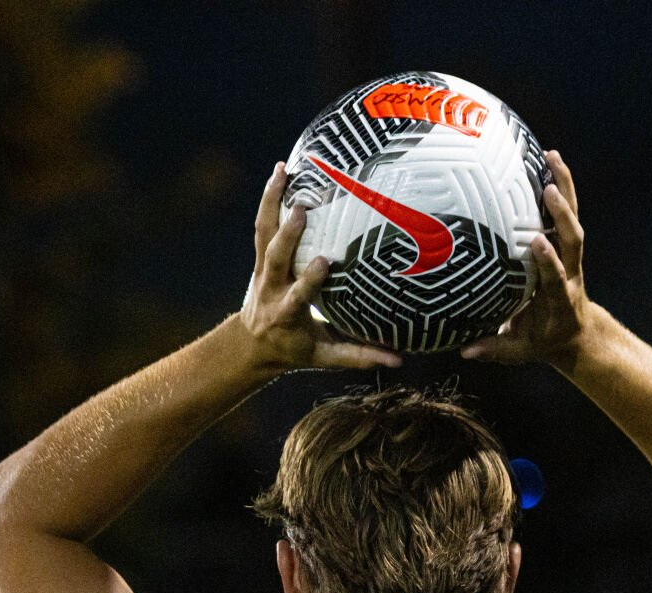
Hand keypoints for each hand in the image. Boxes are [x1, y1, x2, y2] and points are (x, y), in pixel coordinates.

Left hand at [238, 162, 401, 373]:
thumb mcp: (324, 356)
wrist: (253, 344)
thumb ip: (358, 355)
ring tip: (282, 170)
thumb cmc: (294, 349)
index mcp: (287, 313)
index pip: (298, 295)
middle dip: (287, 235)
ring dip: (271, 202)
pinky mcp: (260, 256)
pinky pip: (262, 224)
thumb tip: (398, 362)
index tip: (324, 261)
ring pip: (263, 233)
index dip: (308, 279)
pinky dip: (270, 198)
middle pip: (275, 259)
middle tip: (302, 208)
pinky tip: (280, 171)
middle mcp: (271, 288)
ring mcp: (262, 270)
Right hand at [460, 150, 592, 368]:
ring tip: (552, 156)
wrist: (576, 334)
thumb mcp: (520, 351)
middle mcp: (570, 273)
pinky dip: (560, 185)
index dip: (549, 261)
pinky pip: (565, 212)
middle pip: (572, 240)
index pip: (556, 277)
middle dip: (563, 215)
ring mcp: (570, 257)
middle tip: (550, 187)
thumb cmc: (543, 342)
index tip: (538, 242)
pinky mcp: (566, 246)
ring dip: (566, 188)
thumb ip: (494, 349)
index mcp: (559, 299)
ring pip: (572, 219)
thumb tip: (464, 351)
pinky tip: (547, 159)